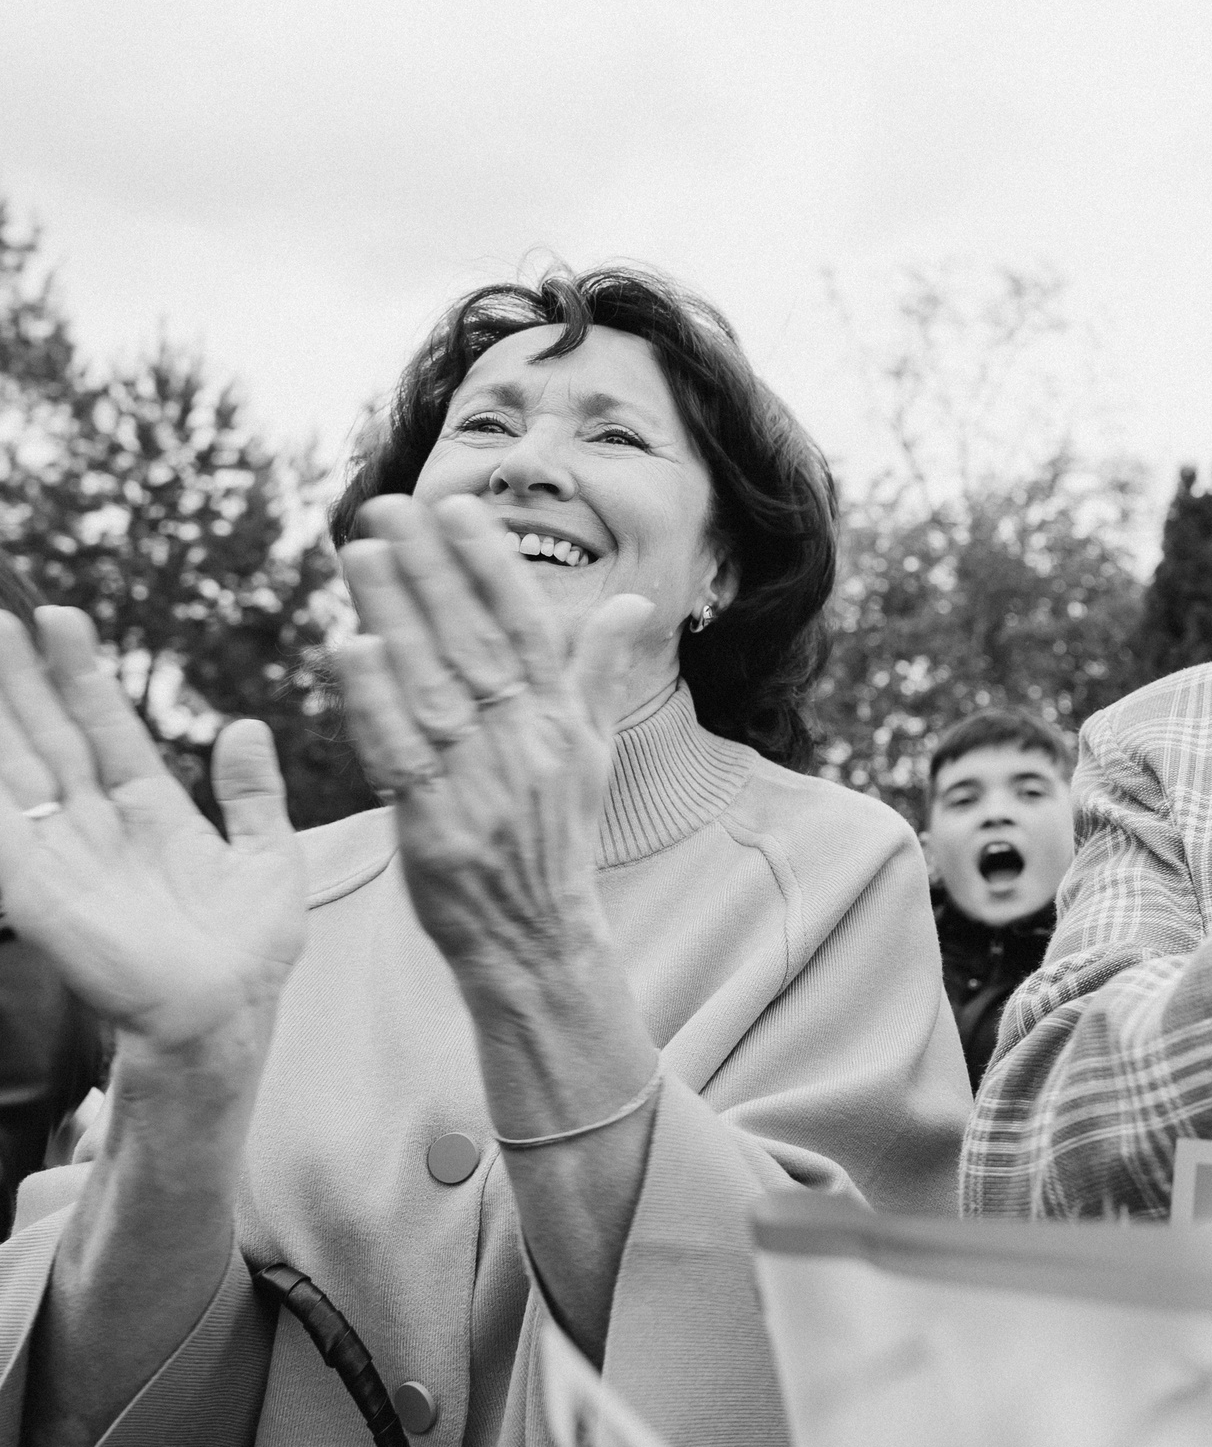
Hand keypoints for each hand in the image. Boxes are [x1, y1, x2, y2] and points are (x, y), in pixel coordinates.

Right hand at [0, 609, 305, 1055]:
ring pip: (19, 769)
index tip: (63, 618)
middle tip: (1, 616)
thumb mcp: (267, 855)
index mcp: (150, 814)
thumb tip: (247, 726)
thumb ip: (253, 792)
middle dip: (24, 679)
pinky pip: (0, 831)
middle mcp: (97, 829)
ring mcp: (62, 856)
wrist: (227, 1018)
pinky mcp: (37, 891)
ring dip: (0, 718)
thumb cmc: (250, 954)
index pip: (105, 730)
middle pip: (52, 737)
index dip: (82, 676)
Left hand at [337, 494, 651, 992]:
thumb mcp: (591, 752)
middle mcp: (524, 743)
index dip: (490, 565)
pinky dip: (373, 701)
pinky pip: (401, 752)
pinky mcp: (435, 825)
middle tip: (388, 509)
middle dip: (429, 570)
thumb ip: (598, 673)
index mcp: (560, 721)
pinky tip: (347, 649)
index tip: (457, 510)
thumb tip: (629, 605)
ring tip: (360, 554)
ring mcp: (480, 783)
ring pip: (431, 684)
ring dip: (393, 615)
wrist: (537, 937)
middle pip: (471, 642)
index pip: (525, 626)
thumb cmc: (555, 838)